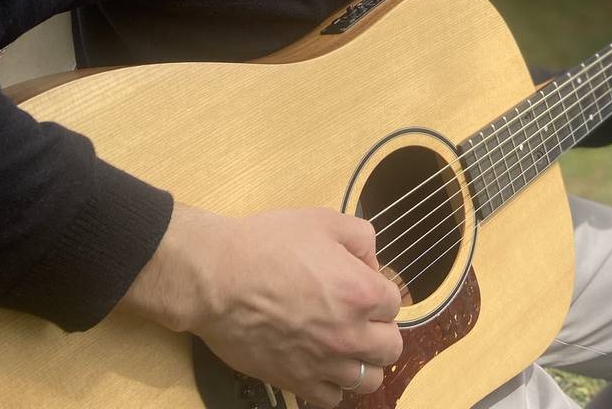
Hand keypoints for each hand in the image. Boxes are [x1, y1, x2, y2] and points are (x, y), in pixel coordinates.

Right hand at [118, 205, 403, 407]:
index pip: (394, 302)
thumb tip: (372, 262)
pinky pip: (332, 399)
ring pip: (369, 380)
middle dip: (379, 329)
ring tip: (345, 345)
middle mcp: (350, 333)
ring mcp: (324, 362)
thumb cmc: (267, 244)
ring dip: (363, 361)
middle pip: (391, 347)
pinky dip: (332, 385)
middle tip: (358, 316)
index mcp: (362, 292)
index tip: (357, 282)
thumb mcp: (323, 220)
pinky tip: (321, 365)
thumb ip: (361, 237)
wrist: (216, 277)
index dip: (377, 289)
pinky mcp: (295, 381)